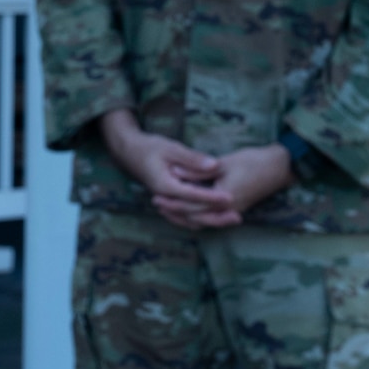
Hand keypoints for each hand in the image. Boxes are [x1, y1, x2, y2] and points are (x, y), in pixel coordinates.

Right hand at [97, 111, 233, 226]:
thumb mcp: (171, 148)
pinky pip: (185, 216)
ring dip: (211, 220)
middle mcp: (165, 198)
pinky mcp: (169, 201)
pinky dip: (200, 218)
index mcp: (165, 185)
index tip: (231, 197)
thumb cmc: (150, 147)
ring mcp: (166, 202)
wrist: (130, 152)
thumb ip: (193, 159)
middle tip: (238, 217)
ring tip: (232, 220)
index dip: (213, 197)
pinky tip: (216, 217)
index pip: (193, 195)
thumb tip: (215, 165)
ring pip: (190, 219)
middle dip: (216, 216)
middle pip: (193, 214)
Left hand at [154, 144, 295, 229]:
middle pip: (195, 218)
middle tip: (156, 204)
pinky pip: (212, 219)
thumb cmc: (253, 162)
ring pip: (203, 222)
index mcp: (223, 200)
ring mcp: (232, 212)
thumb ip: (197, 170)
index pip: (191, 206)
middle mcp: (227, 211)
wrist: (279, 167)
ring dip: (185, 217)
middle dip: (174, 212)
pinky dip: (198, 216)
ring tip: (168, 209)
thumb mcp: (223, 163)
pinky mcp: (236, 209)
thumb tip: (175, 172)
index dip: (172, 203)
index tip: (156, 197)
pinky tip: (189, 210)